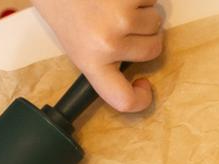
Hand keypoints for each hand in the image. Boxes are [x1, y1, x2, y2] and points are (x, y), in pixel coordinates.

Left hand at [31, 0, 164, 111]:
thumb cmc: (62, 5)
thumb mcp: (76, 42)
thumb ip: (105, 60)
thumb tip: (137, 62)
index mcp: (90, 60)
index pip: (124, 99)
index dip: (140, 99)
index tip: (143, 86)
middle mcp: (108, 43)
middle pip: (153, 49)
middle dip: (146, 36)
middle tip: (125, 23)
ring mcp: (122, 17)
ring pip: (157, 20)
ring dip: (144, 11)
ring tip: (118, 3)